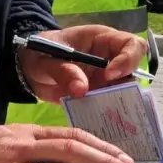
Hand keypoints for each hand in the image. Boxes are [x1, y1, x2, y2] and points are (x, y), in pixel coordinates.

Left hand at [18, 25, 147, 103]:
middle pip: (135, 69)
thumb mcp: (46, 59)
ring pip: (125, 91)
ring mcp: (106, 79)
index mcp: (102, 40)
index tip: (109, 75)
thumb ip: (62, 70)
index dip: (128, 59)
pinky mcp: (98, 96)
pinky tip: (99, 122)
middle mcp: (110, 59)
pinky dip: (107, 114)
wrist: (28, 69)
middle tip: (108, 96)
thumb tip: (81, 89)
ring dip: (118, 103)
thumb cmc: (39, 53)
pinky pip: (110, 105)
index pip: (131, 44)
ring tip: (105, 114)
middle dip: (127, 85)